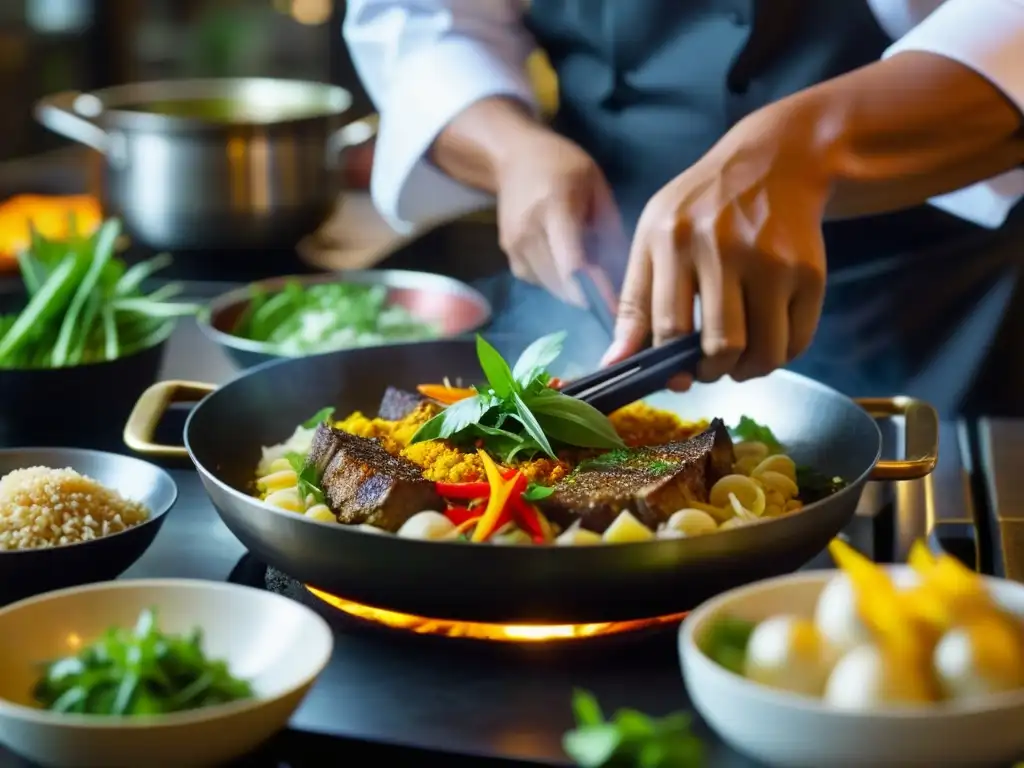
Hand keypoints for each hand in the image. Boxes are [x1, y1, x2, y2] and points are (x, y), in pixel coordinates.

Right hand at [494, 127, 621, 303]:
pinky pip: (540, 282)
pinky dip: (558, 282)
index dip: (595, 290)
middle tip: (613, 296)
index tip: (616, 307)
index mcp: (554, 208)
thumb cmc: (562, 165)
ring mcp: (515, 246)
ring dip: (575, 291)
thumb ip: (609, 228)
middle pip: (563, 282)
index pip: (573, 263)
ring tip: (593, 278)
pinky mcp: (510, 256)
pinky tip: (567, 265)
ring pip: (552, 287)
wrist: (512, 157)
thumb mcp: (596, 185)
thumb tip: (626, 272)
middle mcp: (529, 232)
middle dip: (591, 295)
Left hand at [604, 104, 828, 385]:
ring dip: (748, 370)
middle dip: (712, 372)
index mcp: (672, 240)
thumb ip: (633, 303)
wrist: (775, 162)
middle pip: (721, 346)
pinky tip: (767, 337)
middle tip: (709, 367)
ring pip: (763, 352)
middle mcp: (722, 247)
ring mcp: (771, 259)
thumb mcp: (654, 239)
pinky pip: (797, 341)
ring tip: (738, 359)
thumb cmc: (701, 209)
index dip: (670, 366)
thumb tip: (614, 364)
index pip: (668, 328)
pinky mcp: (810, 271)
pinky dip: (781, 354)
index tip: (674, 376)